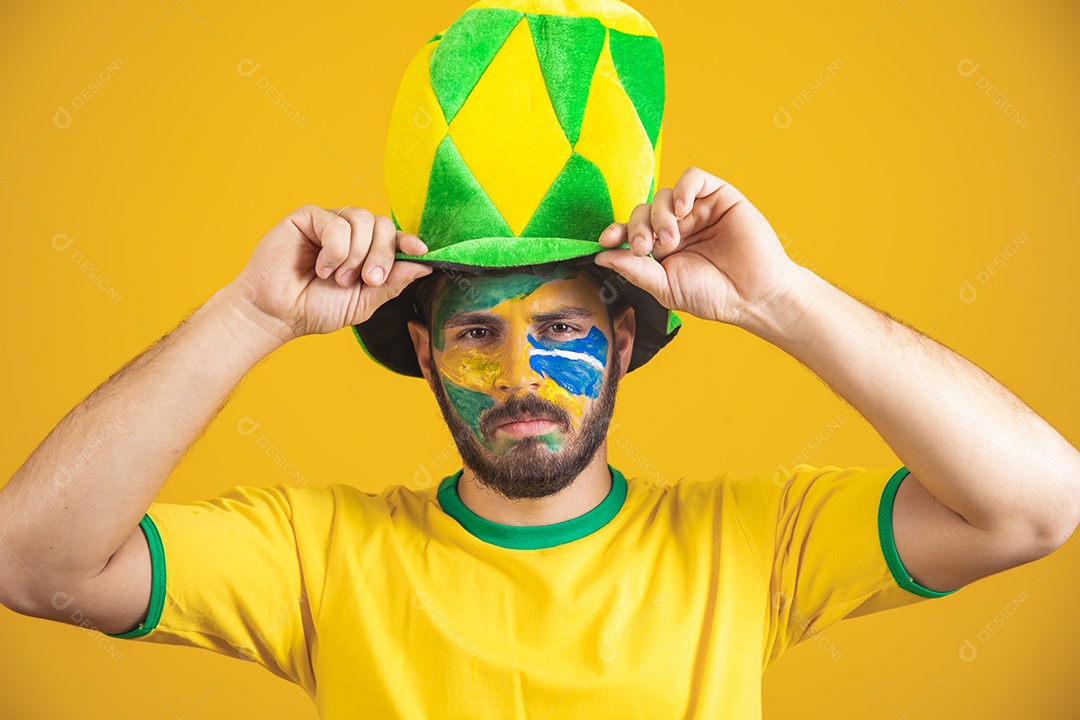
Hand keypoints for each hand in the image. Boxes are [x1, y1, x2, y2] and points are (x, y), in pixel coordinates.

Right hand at [227, 204, 431, 342]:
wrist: (277, 314)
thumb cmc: (315, 309)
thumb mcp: (364, 301)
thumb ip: (393, 282)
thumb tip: (425, 265)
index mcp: (366, 252)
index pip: (395, 238)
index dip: (409, 242)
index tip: (420, 252)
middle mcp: (350, 234)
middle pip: (383, 225)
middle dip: (382, 255)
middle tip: (368, 280)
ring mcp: (329, 223)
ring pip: (363, 220)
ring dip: (356, 255)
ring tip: (338, 278)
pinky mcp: (308, 217)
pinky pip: (336, 223)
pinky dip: (334, 251)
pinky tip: (321, 268)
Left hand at [593, 167, 806, 327]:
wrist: (754, 295)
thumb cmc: (713, 295)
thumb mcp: (665, 287)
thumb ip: (634, 270)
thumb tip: (600, 256)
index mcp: (661, 249)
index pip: (630, 231)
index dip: (616, 232)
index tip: (607, 241)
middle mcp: (676, 226)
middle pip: (642, 210)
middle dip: (638, 228)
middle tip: (649, 248)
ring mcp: (697, 210)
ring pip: (662, 195)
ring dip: (659, 215)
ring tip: (671, 239)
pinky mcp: (719, 196)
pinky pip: (693, 178)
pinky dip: (682, 188)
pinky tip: (682, 208)